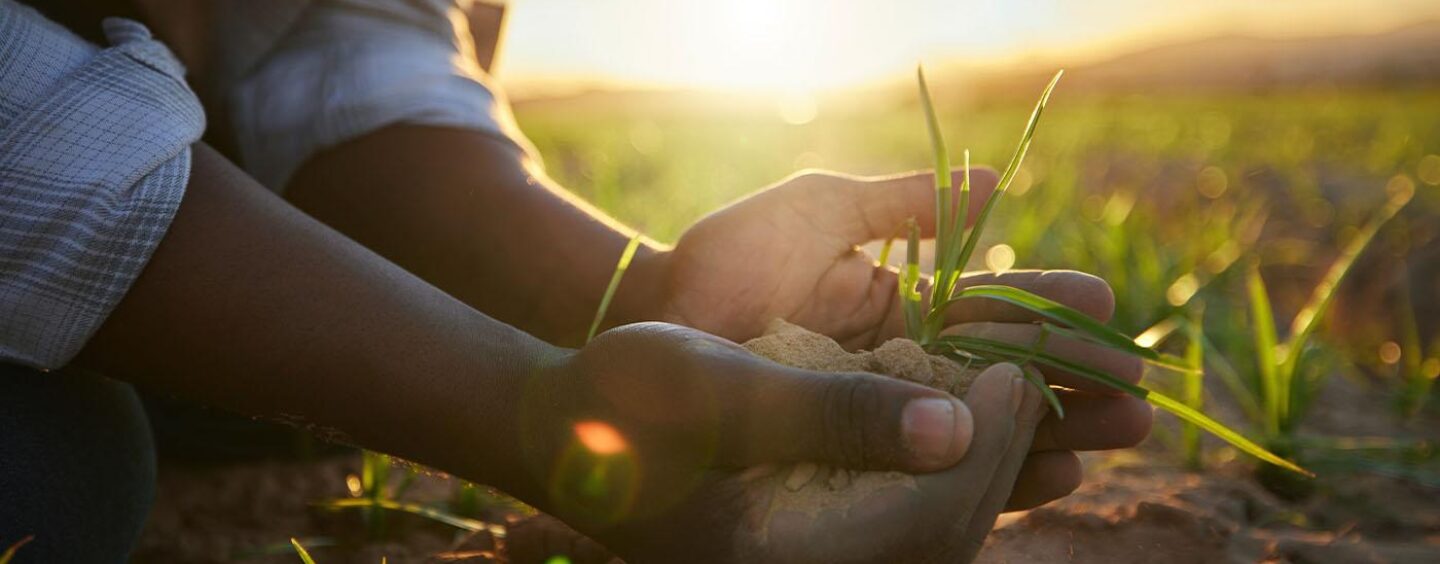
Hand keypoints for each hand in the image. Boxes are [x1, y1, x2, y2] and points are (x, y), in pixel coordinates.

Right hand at [514, 322, 1045, 562]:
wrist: (564, 431)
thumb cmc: (623, 400)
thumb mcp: (720, 389)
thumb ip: (832, 413)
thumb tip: (954, 430)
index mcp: (782, 559)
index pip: (925, 515)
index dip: (987, 441)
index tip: (1016, 366)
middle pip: (945, 527)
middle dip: (1010, 451)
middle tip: (1040, 370)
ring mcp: (815, 561)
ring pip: (937, 522)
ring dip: (995, 459)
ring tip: (1034, 392)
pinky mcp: (818, 539)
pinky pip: (909, 513)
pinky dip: (953, 466)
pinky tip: (979, 419)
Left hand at [652, 169, 1150, 510]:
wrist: (656, 316)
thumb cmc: (732, 255)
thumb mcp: (821, 211)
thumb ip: (904, 203)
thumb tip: (999, 183)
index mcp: (908, 302)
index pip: (998, 308)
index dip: (1054, 310)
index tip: (1107, 308)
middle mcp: (908, 361)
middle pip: (1009, 376)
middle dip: (1076, 384)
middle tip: (1139, 394)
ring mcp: (886, 411)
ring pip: (986, 429)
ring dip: (1055, 434)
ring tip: (1118, 435)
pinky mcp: (858, 456)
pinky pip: (936, 475)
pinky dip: (996, 478)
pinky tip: (1050, 479)